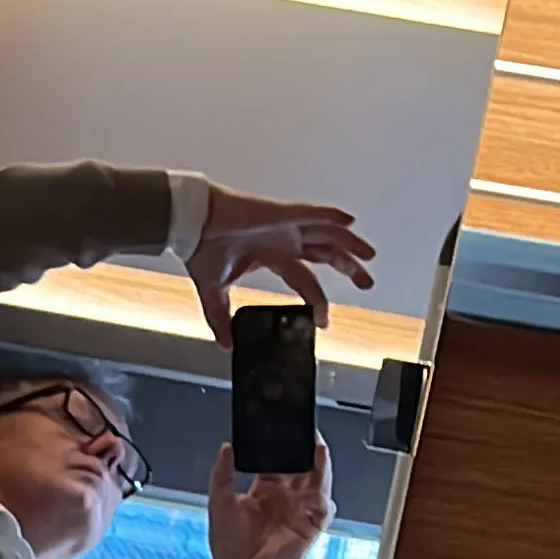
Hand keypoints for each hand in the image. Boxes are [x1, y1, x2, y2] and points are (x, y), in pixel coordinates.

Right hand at [186, 184, 374, 343]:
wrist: (190, 224)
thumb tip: (224, 344)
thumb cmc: (201, 247)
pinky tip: (349, 220)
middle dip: (348, 268)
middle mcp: (282, 240)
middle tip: (367, 282)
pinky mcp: (281, 214)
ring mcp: (284, 226)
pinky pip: (313, 214)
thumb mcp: (215, 291)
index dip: (316, 299)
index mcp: (271, 256)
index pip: (303, 279)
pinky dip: (331, 215)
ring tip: (369, 256)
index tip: (323, 317)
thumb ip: (221, 318)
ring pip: (326, 234)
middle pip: (325, 254)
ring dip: (350, 244)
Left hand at [210, 434, 332, 558]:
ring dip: (320, 465)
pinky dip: (323, 495)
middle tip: (305, 432)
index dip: (283, 445)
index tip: (282, 428)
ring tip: (317, 449)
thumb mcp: (219, 502)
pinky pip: (323, 507)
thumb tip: (226, 447)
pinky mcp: (310, 526)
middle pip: (302, 466)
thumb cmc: (228, 543)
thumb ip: (222, 474)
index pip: (280, 460)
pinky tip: (318, 485)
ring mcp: (299, 510)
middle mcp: (285, 496)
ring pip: (318, 481)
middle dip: (306, 449)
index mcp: (265, 488)